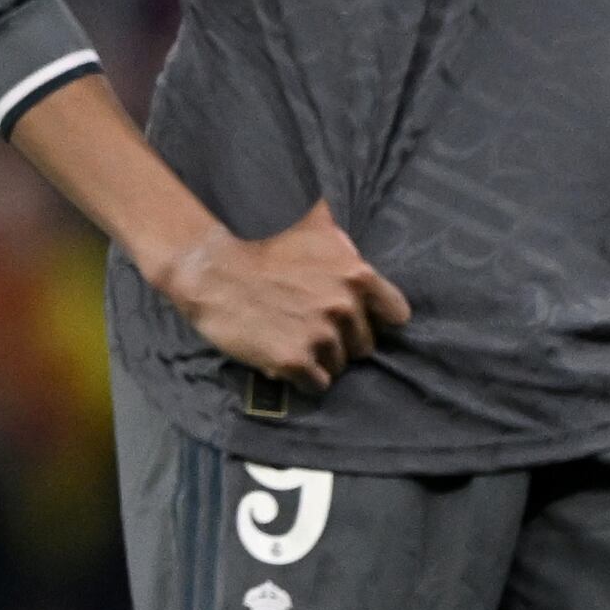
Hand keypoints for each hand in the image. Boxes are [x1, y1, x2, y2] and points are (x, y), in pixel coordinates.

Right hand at [153, 199, 408, 388]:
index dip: (376, 319)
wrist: (212, 270)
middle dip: (342, 341)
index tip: (358, 321)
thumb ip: (342, 243)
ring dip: (319, 360)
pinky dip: (302, 379)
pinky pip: (316, 384)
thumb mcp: (312, 226)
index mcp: (357, 276)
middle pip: (363, 345)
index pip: (396, 314)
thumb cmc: (259, 243)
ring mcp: (321, 336)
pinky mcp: (295, 361)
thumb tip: (354, 249)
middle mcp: (345, 307)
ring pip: (338, 366)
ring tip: (292, 342)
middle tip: (311, 330)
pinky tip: (284, 361)